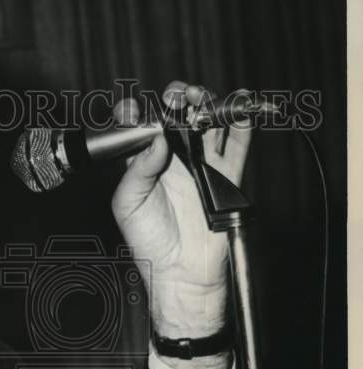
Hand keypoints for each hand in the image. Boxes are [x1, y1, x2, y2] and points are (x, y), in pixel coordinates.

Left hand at [111, 81, 252, 338]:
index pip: (141, 129)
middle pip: (178, 118)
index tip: (136, 109)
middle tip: (176, 97)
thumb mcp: (128, 204)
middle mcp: (172, 161)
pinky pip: (236, 145)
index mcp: (144, 165)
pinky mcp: (224, 178)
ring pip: (207, 124)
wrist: (181, 271)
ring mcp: (199, 167)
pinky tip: (240, 103)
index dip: (138, 113)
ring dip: (206, 104)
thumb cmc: (148, 242)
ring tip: (199, 98)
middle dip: (177, 99)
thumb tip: (155, 137)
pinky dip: (241, 123)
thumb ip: (137, 169)